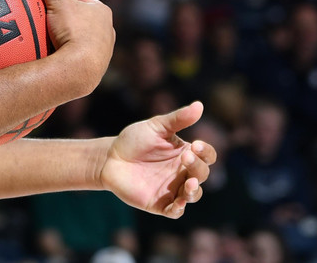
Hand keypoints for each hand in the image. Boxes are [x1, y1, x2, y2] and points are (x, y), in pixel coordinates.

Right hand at [21, 0, 113, 96]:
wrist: (81, 70)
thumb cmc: (73, 31)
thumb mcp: (57, 1)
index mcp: (102, 11)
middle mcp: (106, 31)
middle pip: (77, 16)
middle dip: (60, 13)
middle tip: (40, 10)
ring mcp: (102, 51)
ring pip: (78, 36)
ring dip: (62, 34)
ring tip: (43, 33)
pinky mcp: (94, 68)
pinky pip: (75, 55)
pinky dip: (64, 51)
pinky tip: (50, 52)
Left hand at [98, 101, 216, 218]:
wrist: (110, 158)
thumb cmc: (134, 140)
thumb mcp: (155, 127)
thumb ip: (177, 119)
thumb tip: (200, 105)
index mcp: (186, 154)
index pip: (207, 156)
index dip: (206, 152)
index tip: (195, 145)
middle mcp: (183, 173)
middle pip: (202, 174)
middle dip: (197, 166)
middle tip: (184, 156)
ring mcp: (173, 189)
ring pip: (193, 194)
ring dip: (194, 190)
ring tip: (189, 182)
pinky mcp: (160, 203)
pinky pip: (175, 211)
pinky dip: (179, 208)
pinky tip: (177, 202)